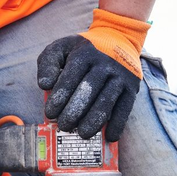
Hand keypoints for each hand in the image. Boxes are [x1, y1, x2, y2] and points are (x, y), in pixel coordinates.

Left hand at [37, 9, 149, 140]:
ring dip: (94, 121)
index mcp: (84, 54)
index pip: (70, 78)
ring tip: (83, 134)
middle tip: (64, 126)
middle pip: (88, 91)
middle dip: (74, 112)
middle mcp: (105, 64)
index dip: (60, 98)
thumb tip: (44, 85)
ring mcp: (121, 76)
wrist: (118, 38)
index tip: (50, 113)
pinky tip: (109, 136)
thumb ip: (48, 64)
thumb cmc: (82, 50)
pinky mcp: (132, 87)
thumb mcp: (61, 48)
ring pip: (106, 102)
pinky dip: (118, 124)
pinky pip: (125, 108)